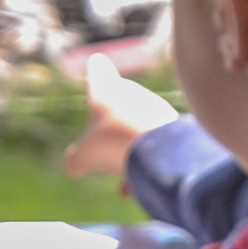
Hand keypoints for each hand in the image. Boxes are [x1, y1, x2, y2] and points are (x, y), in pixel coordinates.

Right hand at [63, 47, 169, 177]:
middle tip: (102, 147)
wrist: (162, 149)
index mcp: (105, 91)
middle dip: (110, 125)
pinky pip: (153, 143)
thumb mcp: (84, 156)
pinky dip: (143, 162)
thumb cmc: (114, 143)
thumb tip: (73, 165)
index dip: (97, 70)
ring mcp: (155, 108)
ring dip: (126, 151)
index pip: (99, 73)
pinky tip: (136, 187)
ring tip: (121, 180)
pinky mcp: (173, 126)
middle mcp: (132, 93)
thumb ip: (75, 159)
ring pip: (135, 128)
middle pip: (118, 104)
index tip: (98, 61)